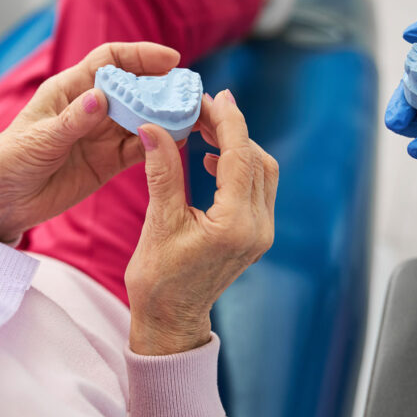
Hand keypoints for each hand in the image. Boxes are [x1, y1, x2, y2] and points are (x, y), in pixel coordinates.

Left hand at [0, 42, 180, 242]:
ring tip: (191, 117)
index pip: (110, 61)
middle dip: (162, 88)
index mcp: (69, 90)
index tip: (170, 61)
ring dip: (165, 117)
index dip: (140, 56)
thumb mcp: (37, 140)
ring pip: (141, 119)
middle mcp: (90, 108)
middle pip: (134, 89)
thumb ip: (71, 122)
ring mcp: (101, 135)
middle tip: (190, 93)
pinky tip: (176, 142)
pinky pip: (139, 149)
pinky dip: (157, 145)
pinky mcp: (108, 162)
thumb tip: (100, 97)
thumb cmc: (10, 161)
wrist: (3, 202)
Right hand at [126, 90, 278, 355]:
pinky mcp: (255, 235)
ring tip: (204, 130)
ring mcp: (261, 233)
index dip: (227, 121)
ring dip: (238, 146)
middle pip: (257, 159)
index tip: (211, 96)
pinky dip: (239, 166)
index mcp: (236, 224)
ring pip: (262, 172)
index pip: (240, 156)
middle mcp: (258, 227)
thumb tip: (154, 127)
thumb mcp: (158, 222)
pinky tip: (211, 160)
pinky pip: (257, 189)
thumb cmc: (159, 280)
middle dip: (232, 130)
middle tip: (201, 109)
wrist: (171, 320)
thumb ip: (162, 171)